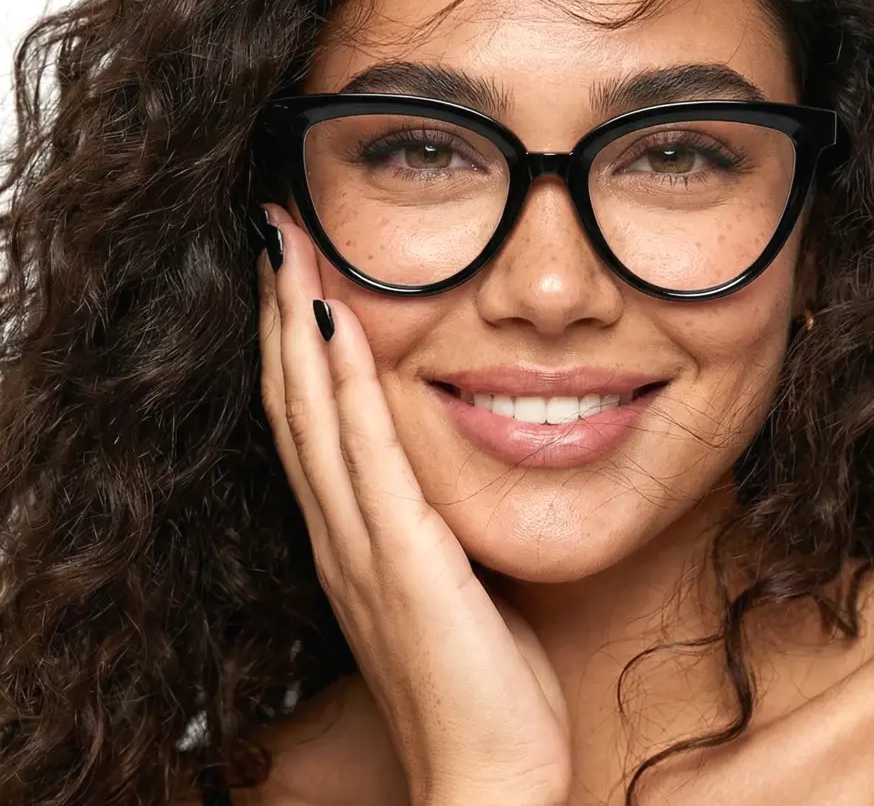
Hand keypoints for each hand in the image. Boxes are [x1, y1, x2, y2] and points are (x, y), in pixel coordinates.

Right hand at [255, 203, 571, 805]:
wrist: (490, 775)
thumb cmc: (479, 680)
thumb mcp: (451, 580)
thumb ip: (432, 523)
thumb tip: (448, 468)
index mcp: (353, 534)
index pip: (310, 418)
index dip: (292, 340)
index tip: (291, 268)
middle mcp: (341, 532)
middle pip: (295, 401)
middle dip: (280, 311)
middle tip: (273, 231)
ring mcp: (362, 546)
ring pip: (314, 416)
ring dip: (298, 328)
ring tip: (287, 251)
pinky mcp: (402, 561)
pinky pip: (368, 458)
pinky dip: (348, 388)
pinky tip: (340, 329)